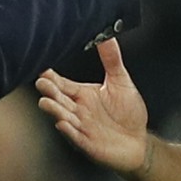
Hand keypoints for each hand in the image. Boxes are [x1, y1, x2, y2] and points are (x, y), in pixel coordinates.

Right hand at [36, 38, 148, 173]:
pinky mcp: (88, 144)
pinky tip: (63, 123)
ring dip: (54, 110)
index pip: (62, 84)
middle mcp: (78, 110)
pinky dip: (69, 131)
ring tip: (46, 102)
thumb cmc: (128, 114)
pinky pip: (76, 137)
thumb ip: (112, 60)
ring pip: (63, 117)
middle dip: (49, 91)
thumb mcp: (121, 82)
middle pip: (58, 99)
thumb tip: (108, 36)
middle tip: (41, 82)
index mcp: (82, 95)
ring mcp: (81, 127)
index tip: (42, 67)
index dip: (51, 77)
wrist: (140, 142)